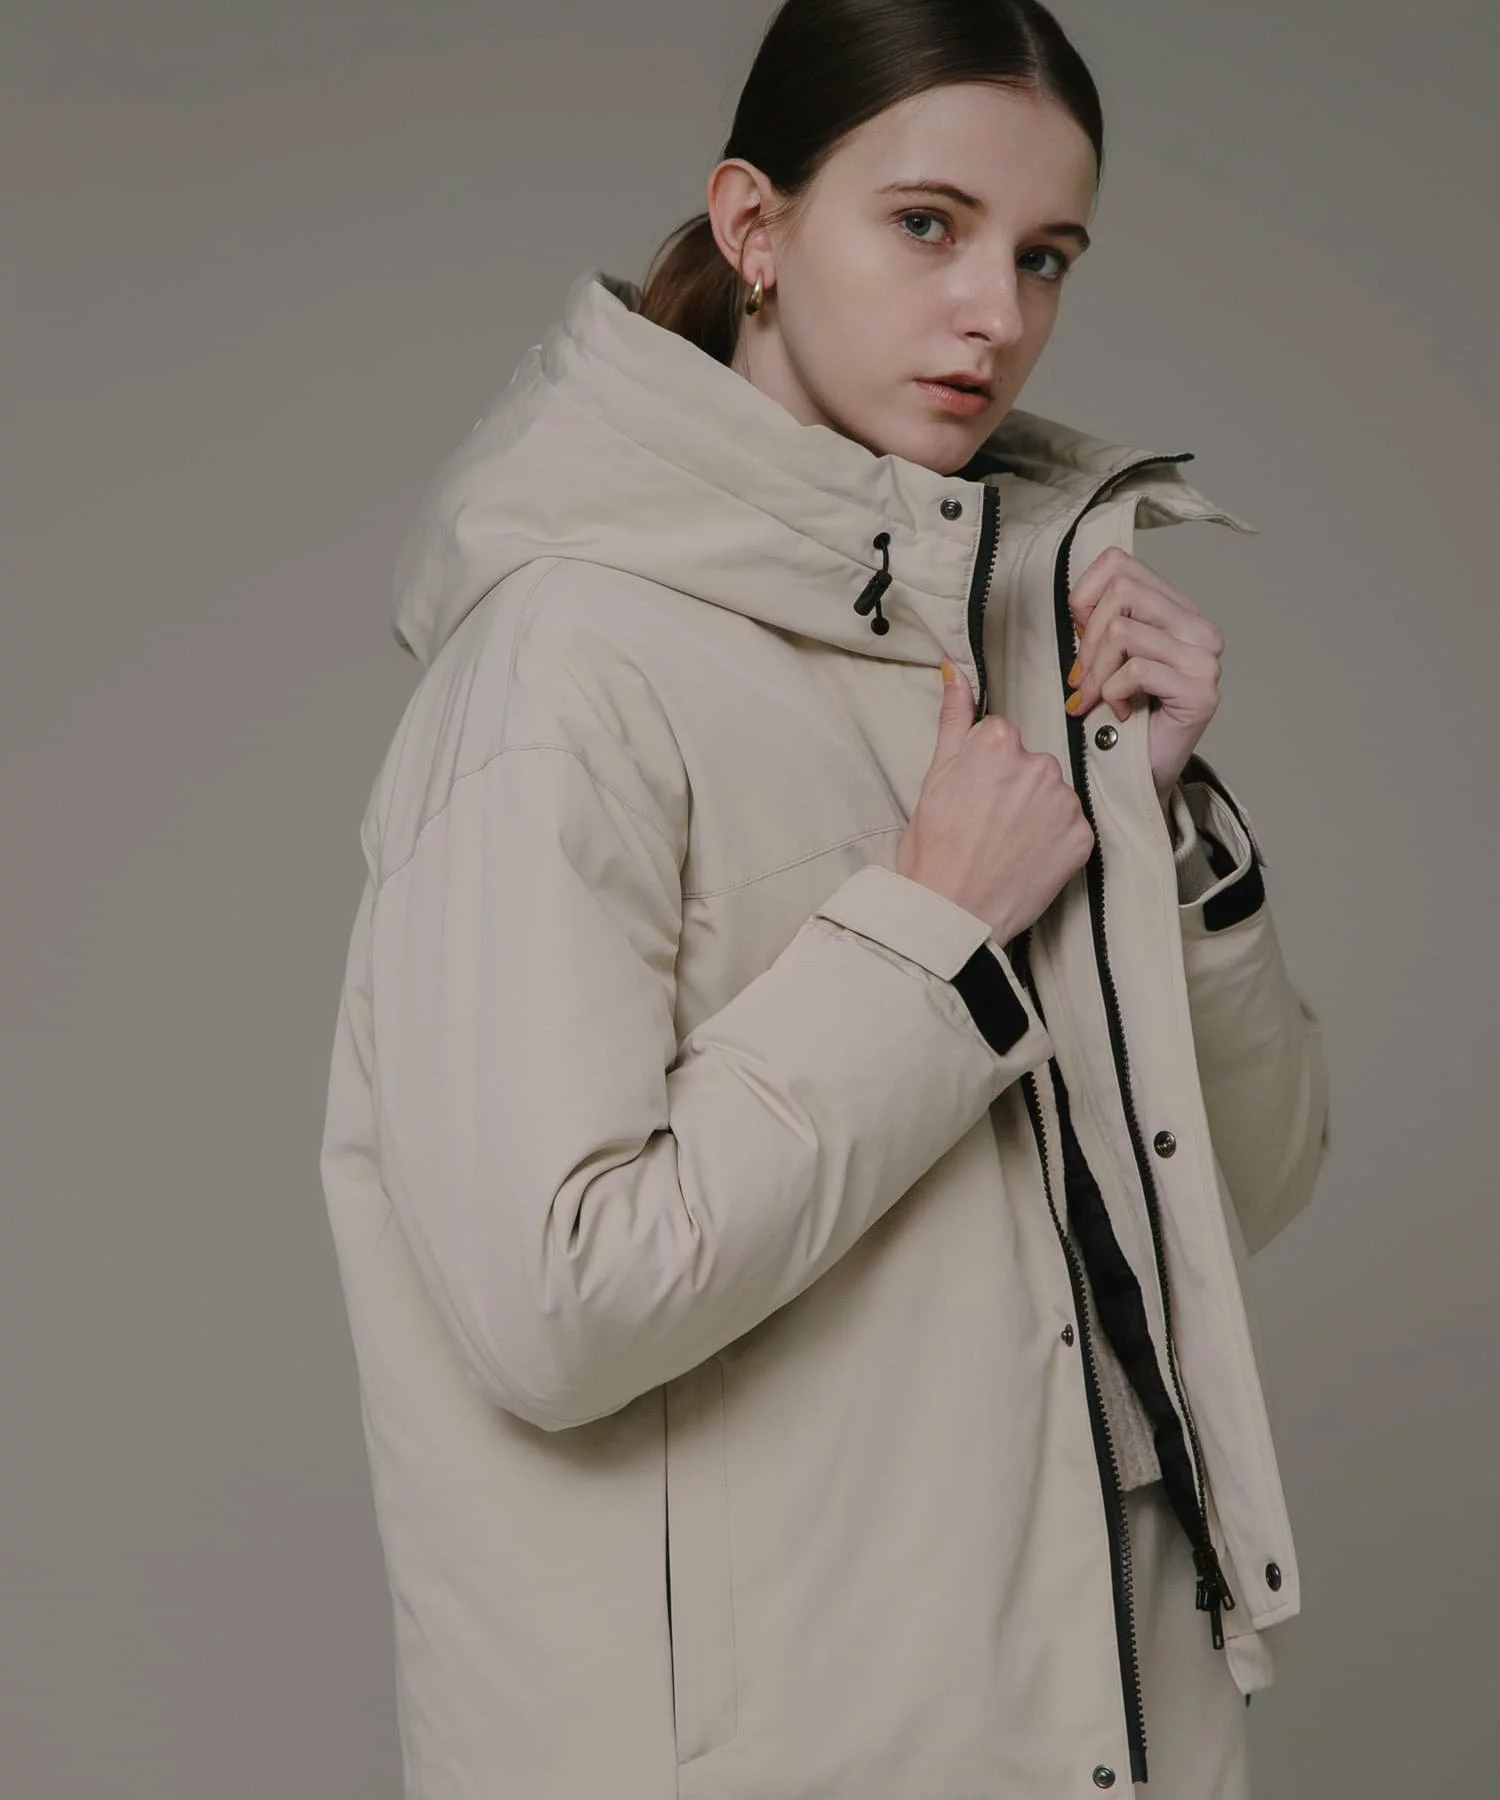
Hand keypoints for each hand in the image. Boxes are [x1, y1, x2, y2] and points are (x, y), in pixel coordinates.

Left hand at [1062, 545, 1224, 798]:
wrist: (1143, 773)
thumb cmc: (1122, 716)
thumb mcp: (1106, 657)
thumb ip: (1101, 621)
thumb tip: (1077, 604)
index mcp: (1178, 610)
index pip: (1120, 563)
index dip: (1084, 596)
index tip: (1078, 635)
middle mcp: (1200, 628)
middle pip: (1122, 591)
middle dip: (1087, 639)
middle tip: (1079, 680)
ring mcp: (1205, 659)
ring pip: (1124, 630)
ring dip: (1095, 673)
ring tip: (1095, 699)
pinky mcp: (1200, 691)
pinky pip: (1135, 670)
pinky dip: (1113, 693)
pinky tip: (1122, 712)